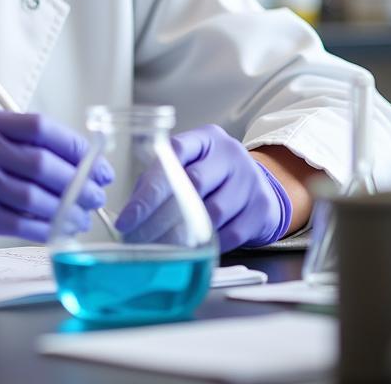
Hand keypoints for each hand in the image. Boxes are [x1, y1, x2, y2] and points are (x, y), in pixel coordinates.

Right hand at [0, 105, 113, 246]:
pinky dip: (42, 229)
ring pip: (31, 197)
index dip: (76, 147)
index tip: (98, 164)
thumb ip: (12, 141)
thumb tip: (72, 162)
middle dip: (78, 183)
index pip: (40, 128)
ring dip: (64, 211)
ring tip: (79, 217)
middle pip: (41, 163)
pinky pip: (14, 222)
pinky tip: (56, 231)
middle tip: (96, 196)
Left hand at [116, 124, 291, 252]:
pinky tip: (190, 251)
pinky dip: (208, 245)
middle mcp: (230, 155)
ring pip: (212, 212)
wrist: (260, 186)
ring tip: (158, 248)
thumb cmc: (213, 175)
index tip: (128, 215)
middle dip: (159, 215)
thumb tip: (132, 208)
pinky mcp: (262, 209)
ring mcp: (249, 181)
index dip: (149, 187)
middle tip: (137, 236)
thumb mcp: (190, 163)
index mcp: (206, 139)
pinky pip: (230, 234)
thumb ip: (162, 176)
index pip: (174, 154)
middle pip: (192, 183)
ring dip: (182, 235)